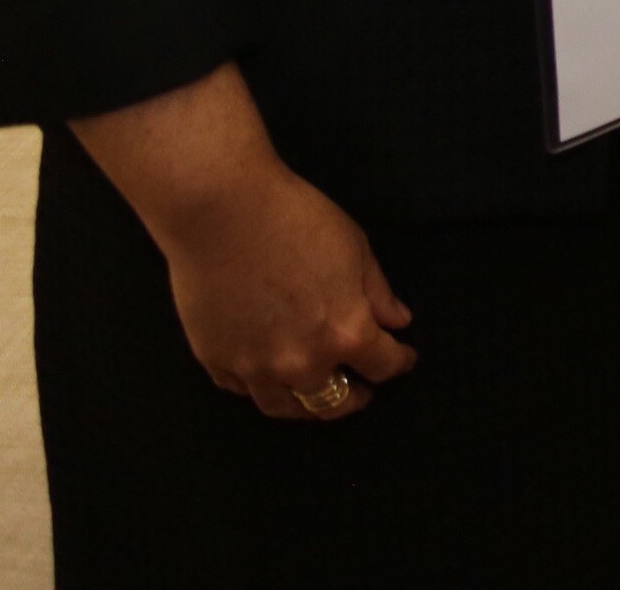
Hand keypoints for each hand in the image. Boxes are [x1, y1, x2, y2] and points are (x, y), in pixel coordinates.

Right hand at [71, 66, 414, 421]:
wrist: (221, 211)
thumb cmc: (296, 219)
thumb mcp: (356, 249)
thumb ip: (379, 294)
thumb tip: (398, 323)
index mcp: (346, 334)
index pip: (384, 367)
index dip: (399, 363)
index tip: (403, 357)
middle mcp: (302, 363)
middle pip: (334, 402)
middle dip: (354, 397)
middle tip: (360, 391)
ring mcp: (255, 368)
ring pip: (286, 408)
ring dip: (307, 404)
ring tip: (316, 394)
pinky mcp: (216, 361)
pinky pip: (243, 390)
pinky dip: (261, 386)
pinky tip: (269, 375)